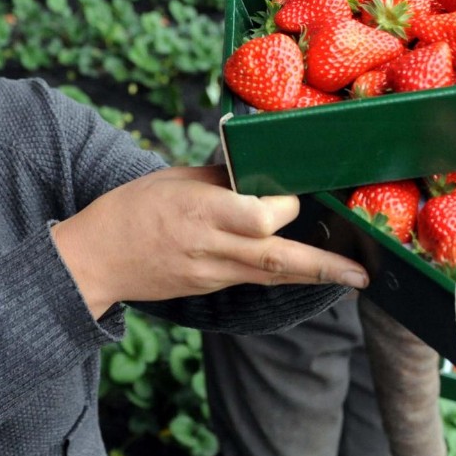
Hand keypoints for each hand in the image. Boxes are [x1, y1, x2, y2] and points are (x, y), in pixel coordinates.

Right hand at [51, 165, 368, 317]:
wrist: (94, 260)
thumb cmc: (131, 210)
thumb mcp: (174, 180)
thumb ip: (220, 180)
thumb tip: (259, 169)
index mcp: (200, 211)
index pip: (259, 216)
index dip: (284, 206)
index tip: (296, 193)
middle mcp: (210, 246)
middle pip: (275, 258)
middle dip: (322, 267)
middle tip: (361, 273)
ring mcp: (211, 273)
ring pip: (272, 277)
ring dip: (314, 277)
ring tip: (353, 278)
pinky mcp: (209, 287)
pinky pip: (254, 281)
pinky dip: (284, 276)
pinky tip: (310, 273)